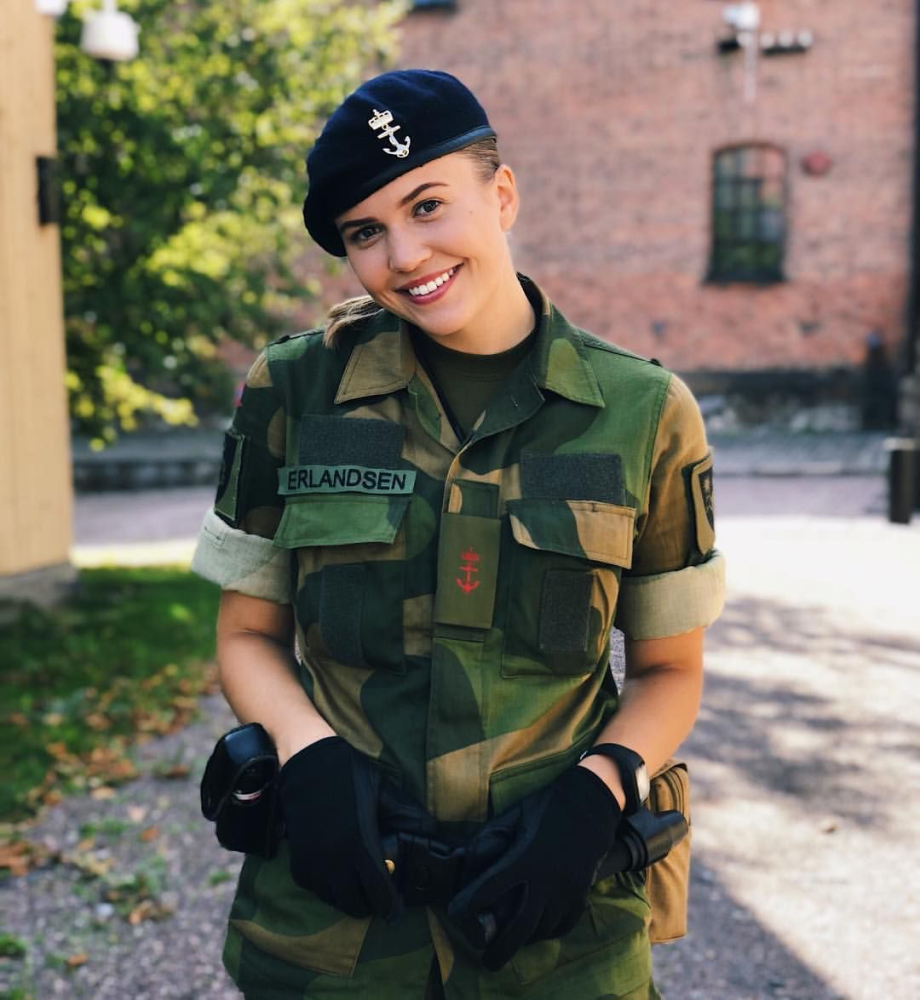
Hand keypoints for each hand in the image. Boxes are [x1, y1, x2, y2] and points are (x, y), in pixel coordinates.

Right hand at [278, 736, 395, 918]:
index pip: (379, 893)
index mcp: (361, 844)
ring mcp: (314, 863)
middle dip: (370, 905)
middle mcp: (336, 860)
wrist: (307, 761)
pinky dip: (327, 889)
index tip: (396, 912)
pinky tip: (337, 876)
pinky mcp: (298, 861)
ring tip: (358, 887)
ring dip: (348, 899)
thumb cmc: (348, 774)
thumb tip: (432, 832)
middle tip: (378, 897)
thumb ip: (406, 815)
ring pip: (333, 900)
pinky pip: (314, 889)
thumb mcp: (382, 790)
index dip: (390, 908)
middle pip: (355, 904)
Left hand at [448, 765, 621, 970]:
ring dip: (524, 940)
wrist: (590, 804)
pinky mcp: (581, 894)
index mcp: (525, 857)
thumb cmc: (547, 807)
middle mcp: (546, 878)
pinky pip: (564, 925)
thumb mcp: (515, 814)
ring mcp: (567, 889)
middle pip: (521, 926)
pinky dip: (548, 933)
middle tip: (487, 962)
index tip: (454, 913)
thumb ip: (493, 837)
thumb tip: (469, 858)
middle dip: (501, 949)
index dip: (469, 903)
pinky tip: (536, 932)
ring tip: (509, 943)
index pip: (490, 886)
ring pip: (542, 929)